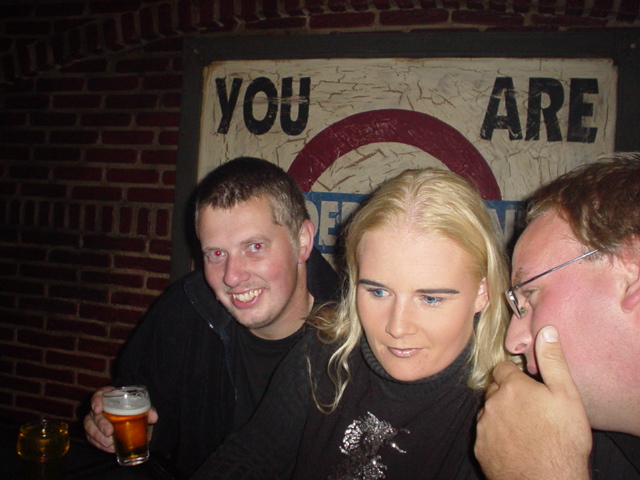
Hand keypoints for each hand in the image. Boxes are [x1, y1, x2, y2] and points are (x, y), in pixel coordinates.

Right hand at [84, 386, 158, 452]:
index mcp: (110, 397)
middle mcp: (100, 407)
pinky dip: (98, 444)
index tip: (98, 409)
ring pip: (89, 427)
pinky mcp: (94, 431)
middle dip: (100, 424)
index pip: (98, 394)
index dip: (95, 401)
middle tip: (109, 432)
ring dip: (97, 436)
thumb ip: (148, 410)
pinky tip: (108, 448)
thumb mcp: (142, 408)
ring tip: (108, 443)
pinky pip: (91, 438)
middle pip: (93, 414)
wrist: (134, 420)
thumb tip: (154, 417)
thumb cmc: (135, 410)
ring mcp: (95, 420)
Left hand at [475, 325, 591, 479]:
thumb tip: (546, 331)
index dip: (516, 374)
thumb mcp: (566, 395)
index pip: (503, 368)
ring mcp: (484, 426)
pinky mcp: (480, 447)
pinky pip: (486, 433)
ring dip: (500, 413)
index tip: (527, 383)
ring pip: (489, 411)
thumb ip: (552, 361)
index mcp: (511, 387)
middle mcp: (491, 403)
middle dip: (507, 393)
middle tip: (529, 406)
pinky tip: (514, 442)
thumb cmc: (561, 440)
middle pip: (495, 389)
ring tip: (523, 426)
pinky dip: (496, 434)